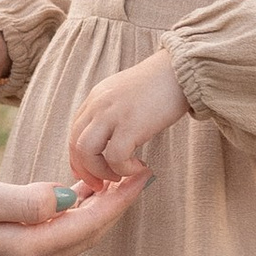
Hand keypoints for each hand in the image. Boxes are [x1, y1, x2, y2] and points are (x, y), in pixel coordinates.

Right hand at [0, 168, 146, 255]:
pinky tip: (75, 192)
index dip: (119, 199)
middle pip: (87, 235)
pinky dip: (71, 216)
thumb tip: (66, 197)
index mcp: (24, 249)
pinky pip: (52, 237)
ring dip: (96, 211)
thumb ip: (25, 200)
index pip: (87, 224)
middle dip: (116, 206)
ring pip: (71, 238)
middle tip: (141, 173)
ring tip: (117, 179)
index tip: (144, 174)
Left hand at [68, 50, 187, 186]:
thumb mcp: (125, 94)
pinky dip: (124, 169)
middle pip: (75, 144)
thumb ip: (112, 112)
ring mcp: (112, 114)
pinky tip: (139, 166)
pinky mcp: (130, 125)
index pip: (74, 133)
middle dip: (85, 171)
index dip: (79, 159)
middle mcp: (98, 105)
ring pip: (87, 152)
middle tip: (102, 184)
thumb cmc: (161, 85)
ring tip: (121, 174)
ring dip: (102, 171)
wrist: (180, 71)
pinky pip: (115, 157)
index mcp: (95, 98)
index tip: (90, 174)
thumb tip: (110, 137)